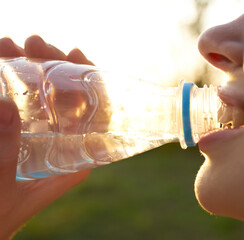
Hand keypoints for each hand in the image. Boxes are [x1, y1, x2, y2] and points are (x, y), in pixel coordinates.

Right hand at [0, 35, 90, 238]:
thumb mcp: (6, 185)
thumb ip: (6, 150)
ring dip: (29, 67)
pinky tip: (2, 62)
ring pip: (43, 96)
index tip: (75, 54)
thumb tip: (4, 104)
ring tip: (10, 45)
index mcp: (76, 156)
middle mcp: (64, 143)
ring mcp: (42, 138)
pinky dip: (13, 82)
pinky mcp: (20, 136)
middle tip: (34, 43)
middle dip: (53, 65)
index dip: (91, 80)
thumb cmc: (0, 216)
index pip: (97, 113)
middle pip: (68, 97)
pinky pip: (22, 105)